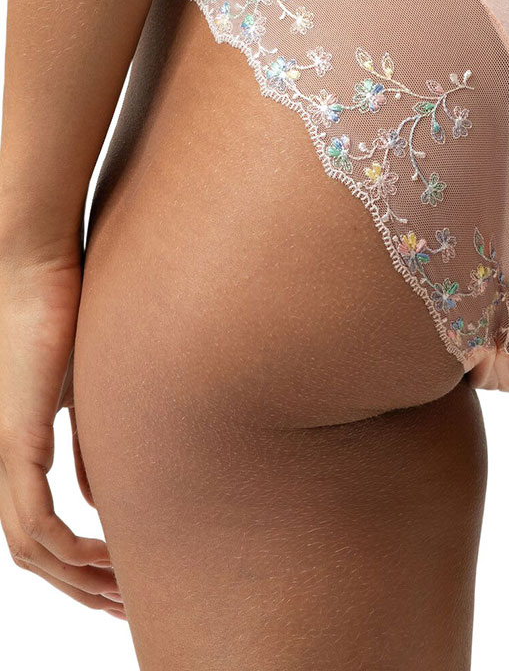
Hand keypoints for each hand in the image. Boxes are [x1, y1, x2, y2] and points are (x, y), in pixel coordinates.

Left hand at [0, 252, 123, 617]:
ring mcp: (5, 455)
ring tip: (122, 594)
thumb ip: (87, 448)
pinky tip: (102, 557)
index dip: (76, 566)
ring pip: (30, 548)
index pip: (39, 530)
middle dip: (81, 589)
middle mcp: (3, 462)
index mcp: (18, 452)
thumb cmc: (64, 317)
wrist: (31, 270)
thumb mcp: (86, 394)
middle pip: (33, 554)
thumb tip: (95, 501)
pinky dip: (65, 549)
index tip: (120, 579)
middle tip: (126, 609)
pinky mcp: (16, 441)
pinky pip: (34, 519)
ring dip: (77, 580)